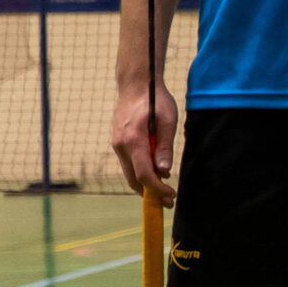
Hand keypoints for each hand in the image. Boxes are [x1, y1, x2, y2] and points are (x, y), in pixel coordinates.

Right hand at [112, 80, 181, 204]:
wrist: (135, 85)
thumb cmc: (155, 100)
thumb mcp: (167, 121)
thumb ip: (164, 146)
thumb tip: (164, 170)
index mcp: (133, 140)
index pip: (143, 174)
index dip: (157, 189)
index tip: (170, 195)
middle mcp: (121, 145)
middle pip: (133, 178)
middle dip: (151, 193)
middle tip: (169, 201)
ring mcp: (117, 144)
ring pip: (129, 173)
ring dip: (145, 184)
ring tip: (163, 191)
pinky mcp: (118, 142)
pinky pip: (128, 163)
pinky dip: (139, 172)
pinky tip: (154, 174)